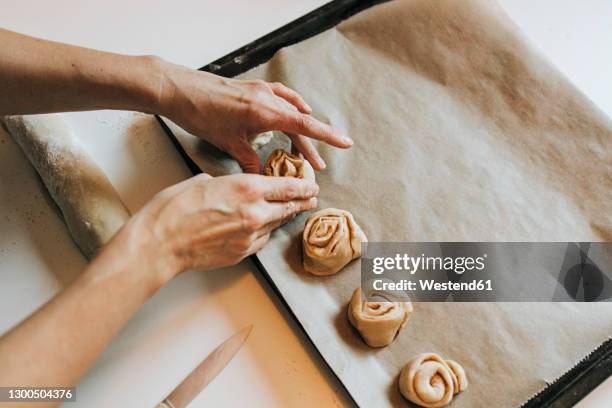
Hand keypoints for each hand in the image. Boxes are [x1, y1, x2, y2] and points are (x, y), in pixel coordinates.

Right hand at [129, 173, 318, 278]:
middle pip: (289, 206)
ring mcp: (250, 235)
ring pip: (276, 224)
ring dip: (284, 216)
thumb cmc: (174, 209)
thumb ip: (225, 184)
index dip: (303, 186)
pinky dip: (264, 232)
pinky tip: (262, 228)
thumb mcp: (202, 181)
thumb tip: (229, 187)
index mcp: (247, 188)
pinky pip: (261, 240)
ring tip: (291, 211)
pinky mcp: (242, 252)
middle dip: (303, 202)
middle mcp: (255, 212)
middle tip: (312, 199)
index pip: (288, 186)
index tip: (311, 185)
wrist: (160, 243)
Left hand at [154, 60, 352, 172]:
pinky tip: (293, 113)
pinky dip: (290, 108)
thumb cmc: (201, 114)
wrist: (179, 89)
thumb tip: (263, 177)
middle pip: (299, 123)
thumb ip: (251, 160)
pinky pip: (281, 97)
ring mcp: (261, 91)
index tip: (346, 143)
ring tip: (304, 151)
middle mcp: (268, 98)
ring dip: (299, 130)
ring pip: (290, 111)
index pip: (305, 125)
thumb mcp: (228, 142)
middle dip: (310, 146)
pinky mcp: (253, 88)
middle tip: (317, 166)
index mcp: (265, 111)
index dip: (327, 136)